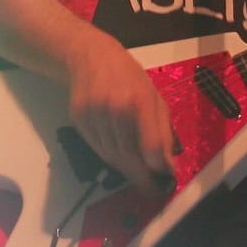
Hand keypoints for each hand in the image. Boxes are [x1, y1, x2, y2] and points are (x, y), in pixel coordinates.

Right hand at [64, 32, 176, 193]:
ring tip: (138, 175)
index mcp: (140, 100)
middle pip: (129, 155)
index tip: (165, 179)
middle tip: (152, 189)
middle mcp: (115, 108)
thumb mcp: (154, 98)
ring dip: (127, 170)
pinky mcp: (78, 119)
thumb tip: (167, 166)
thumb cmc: (130, 78)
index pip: (150, 145)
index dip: (158, 167)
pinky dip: (111, 158)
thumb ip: (163, 131)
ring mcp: (93, 114)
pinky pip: (97, 149)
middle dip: (143, 177)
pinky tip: (121, 159)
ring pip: (112, 156)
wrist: (91, 57)